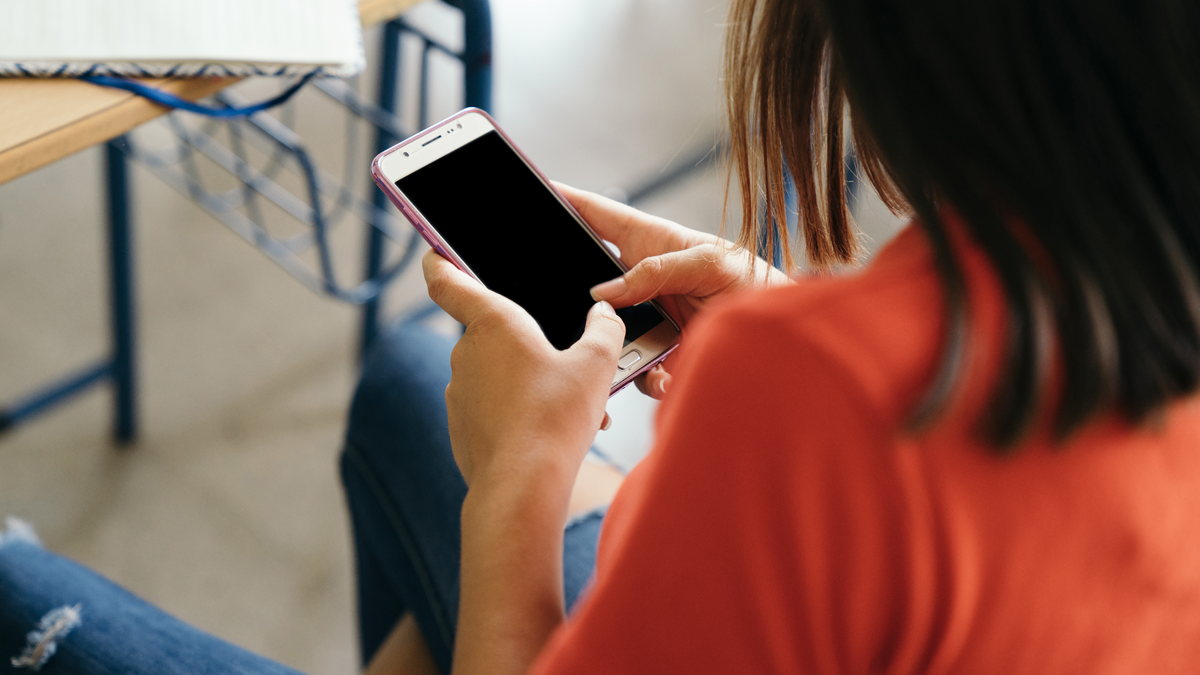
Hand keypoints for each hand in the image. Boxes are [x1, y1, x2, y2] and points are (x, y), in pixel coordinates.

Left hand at [422, 250, 625, 490]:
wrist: (523, 487)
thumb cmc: (556, 419)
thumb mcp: (597, 367)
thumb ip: (605, 331)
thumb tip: (604, 316)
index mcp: (493, 322)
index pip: (446, 279)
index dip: (438, 259)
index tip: (435, 251)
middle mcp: (465, 352)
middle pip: (490, 331)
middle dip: (527, 342)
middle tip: (565, 360)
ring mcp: (458, 392)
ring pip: (496, 374)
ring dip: (527, 381)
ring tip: (569, 407)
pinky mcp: (461, 426)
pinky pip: (490, 407)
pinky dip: (516, 411)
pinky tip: (548, 432)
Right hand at [557, 184, 793, 398]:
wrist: (780, 340)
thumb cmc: (756, 286)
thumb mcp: (710, 264)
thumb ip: (657, 271)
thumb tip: (606, 293)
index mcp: (652, 242)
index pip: (599, 215)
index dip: (567, 202)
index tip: (535, 192)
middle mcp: (643, 279)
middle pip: (589, 279)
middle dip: (571, 288)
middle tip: (552, 293)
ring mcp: (646, 316)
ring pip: (603, 328)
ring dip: (607, 342)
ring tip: (621, 351)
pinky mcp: (655, 353)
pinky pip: (630, 367)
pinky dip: (639, 377)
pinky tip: (662, 379)